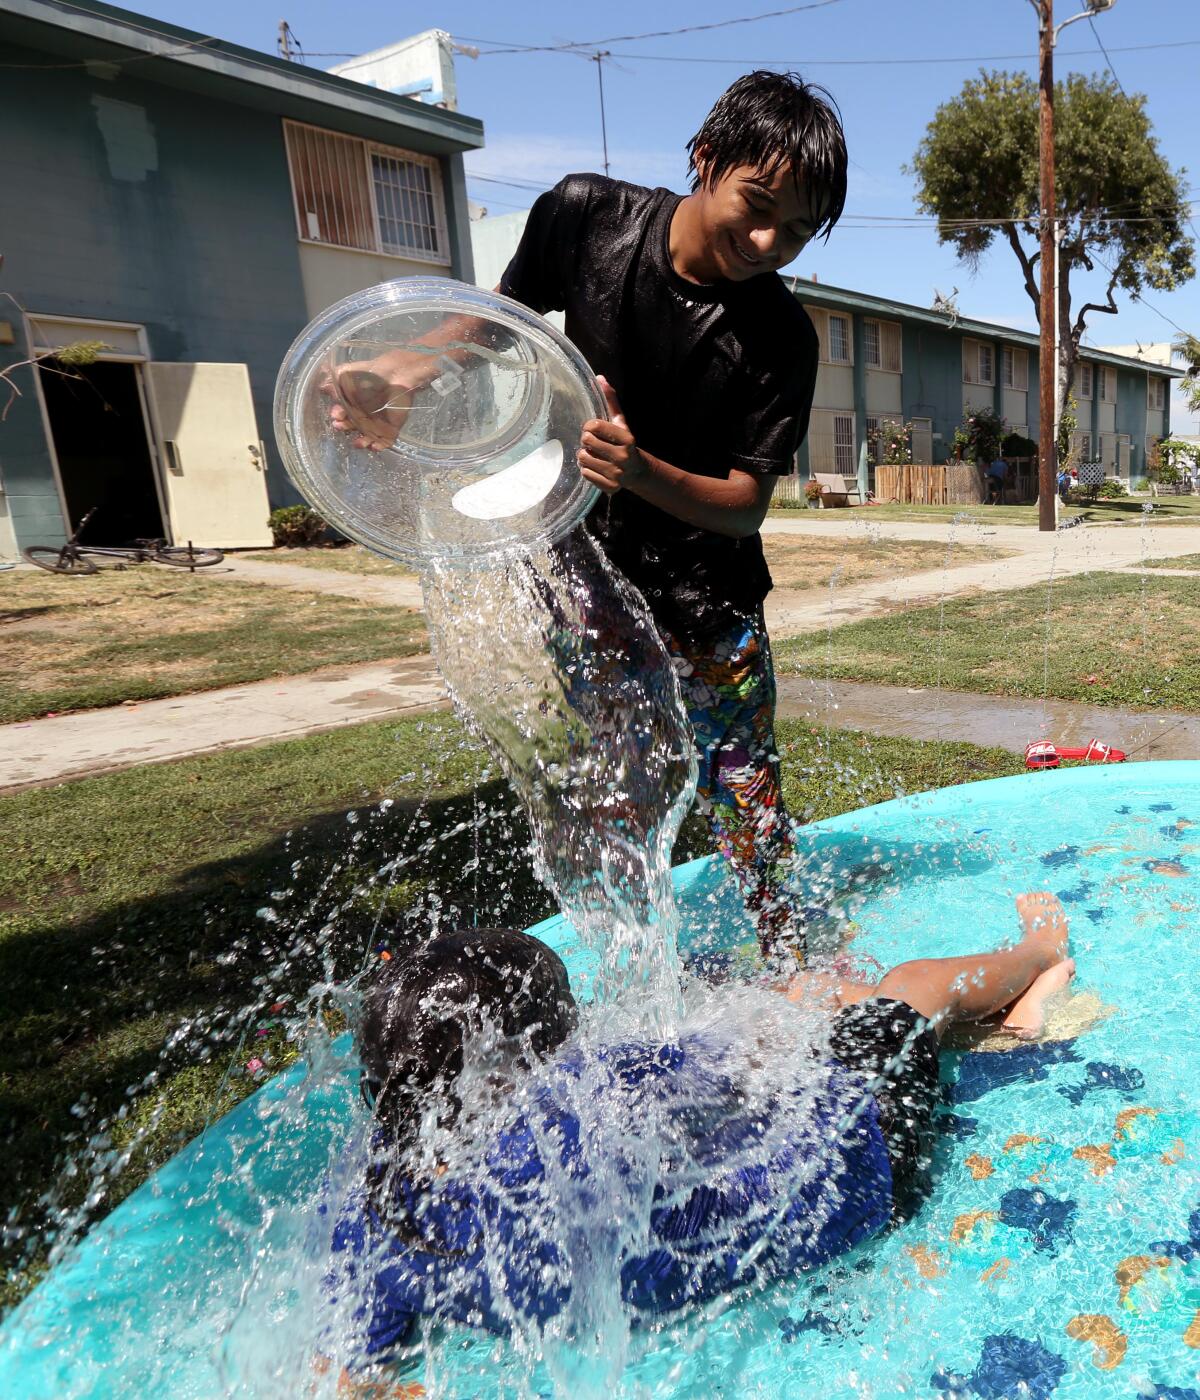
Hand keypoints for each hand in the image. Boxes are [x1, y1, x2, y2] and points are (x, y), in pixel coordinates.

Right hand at [323, 350, 434, 450]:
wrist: (396, 374)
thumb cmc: (371, 373)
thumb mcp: (349, 373)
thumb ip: (335, 379)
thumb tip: (322, 385)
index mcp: (352, 406)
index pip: (342, 414)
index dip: (338, 415)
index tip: (335, 414)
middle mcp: (362, 417)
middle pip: (352, 427)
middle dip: (345, 428)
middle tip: (341, 425)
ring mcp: (377, 424)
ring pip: (366, 438)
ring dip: (361, 442)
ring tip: (358, 442)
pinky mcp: (391, 428)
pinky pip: (385, 442)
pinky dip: (379, 446)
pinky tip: (374, 446)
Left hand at [578, 377, 646, 495]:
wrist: (637, 472)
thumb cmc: (624, 443)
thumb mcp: (620, 423)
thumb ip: (611, 401)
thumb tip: (599, 378)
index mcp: (627, 438)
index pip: (593, 426)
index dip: (589, 426)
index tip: (593, 429)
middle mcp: (623, 456)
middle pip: (586, 441)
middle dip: (586, 441)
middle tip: (593, 443)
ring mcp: (617, 474)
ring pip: (583, 458)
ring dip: (585, 455)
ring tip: (594, 455)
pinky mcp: (610, 487)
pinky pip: (585, 473)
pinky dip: (587, 469)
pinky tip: (596, 467)